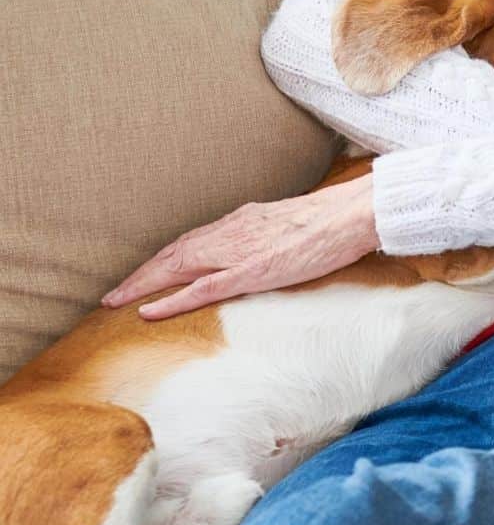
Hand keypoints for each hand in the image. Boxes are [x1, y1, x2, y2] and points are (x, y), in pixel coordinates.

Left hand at [100, 176, 380, 319]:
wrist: (352, 214)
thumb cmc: (330, 224)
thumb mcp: (289, 229)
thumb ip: (267, 240)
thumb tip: (260, 252)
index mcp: (240, 223)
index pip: (189, 243)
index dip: (160, 262)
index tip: (141, 277)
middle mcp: (230, 233)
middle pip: (172, 255)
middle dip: (139, 276)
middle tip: (111, 296)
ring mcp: (238, 252)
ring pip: (177, 269)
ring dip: (143, 286)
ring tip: (116, 303)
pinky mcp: (250, 271)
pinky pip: (201, 289)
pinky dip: (170, 300)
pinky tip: (149, 311)